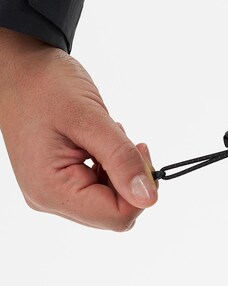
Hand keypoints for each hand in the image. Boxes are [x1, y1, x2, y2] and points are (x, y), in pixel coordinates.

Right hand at [0, 28, 158, 231]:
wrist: (20, 69)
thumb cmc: (46, 86)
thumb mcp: (89, 118)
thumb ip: (120, 158)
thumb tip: (149, 199)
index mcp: (52, 190)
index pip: (116, 216)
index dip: (140, 188)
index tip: (140, 148)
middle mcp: (49, 198)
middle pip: (113, 211)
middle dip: (129, 176)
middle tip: (124, 138)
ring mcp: (53, 191)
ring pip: (109, 199)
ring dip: (119, 168)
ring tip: (105, 133)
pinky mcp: (59, 179)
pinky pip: (97, 185)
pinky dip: (109, 163)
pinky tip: (99, 139)